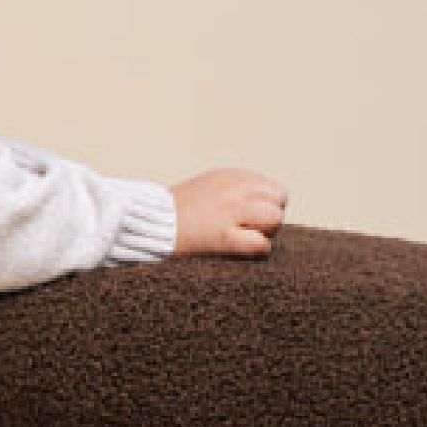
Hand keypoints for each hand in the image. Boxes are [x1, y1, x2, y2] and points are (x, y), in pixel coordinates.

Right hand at [171, 168, 288, 257]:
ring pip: (275, 219)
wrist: (148, 223)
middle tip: (249, 228)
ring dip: (265, 232)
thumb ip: (235, 190)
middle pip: (279, 201)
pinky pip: (261, 244)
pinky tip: (238, 250)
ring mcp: (230, 211)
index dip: (266, 205)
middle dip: (269, 216)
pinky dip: (255, 250)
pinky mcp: (225, 236)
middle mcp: (233, 189)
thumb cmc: (174, 211)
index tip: (249, 216)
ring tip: (243, 237)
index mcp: (230, 176)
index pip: (273, 189)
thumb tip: (263, 204)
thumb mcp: (208, 187)